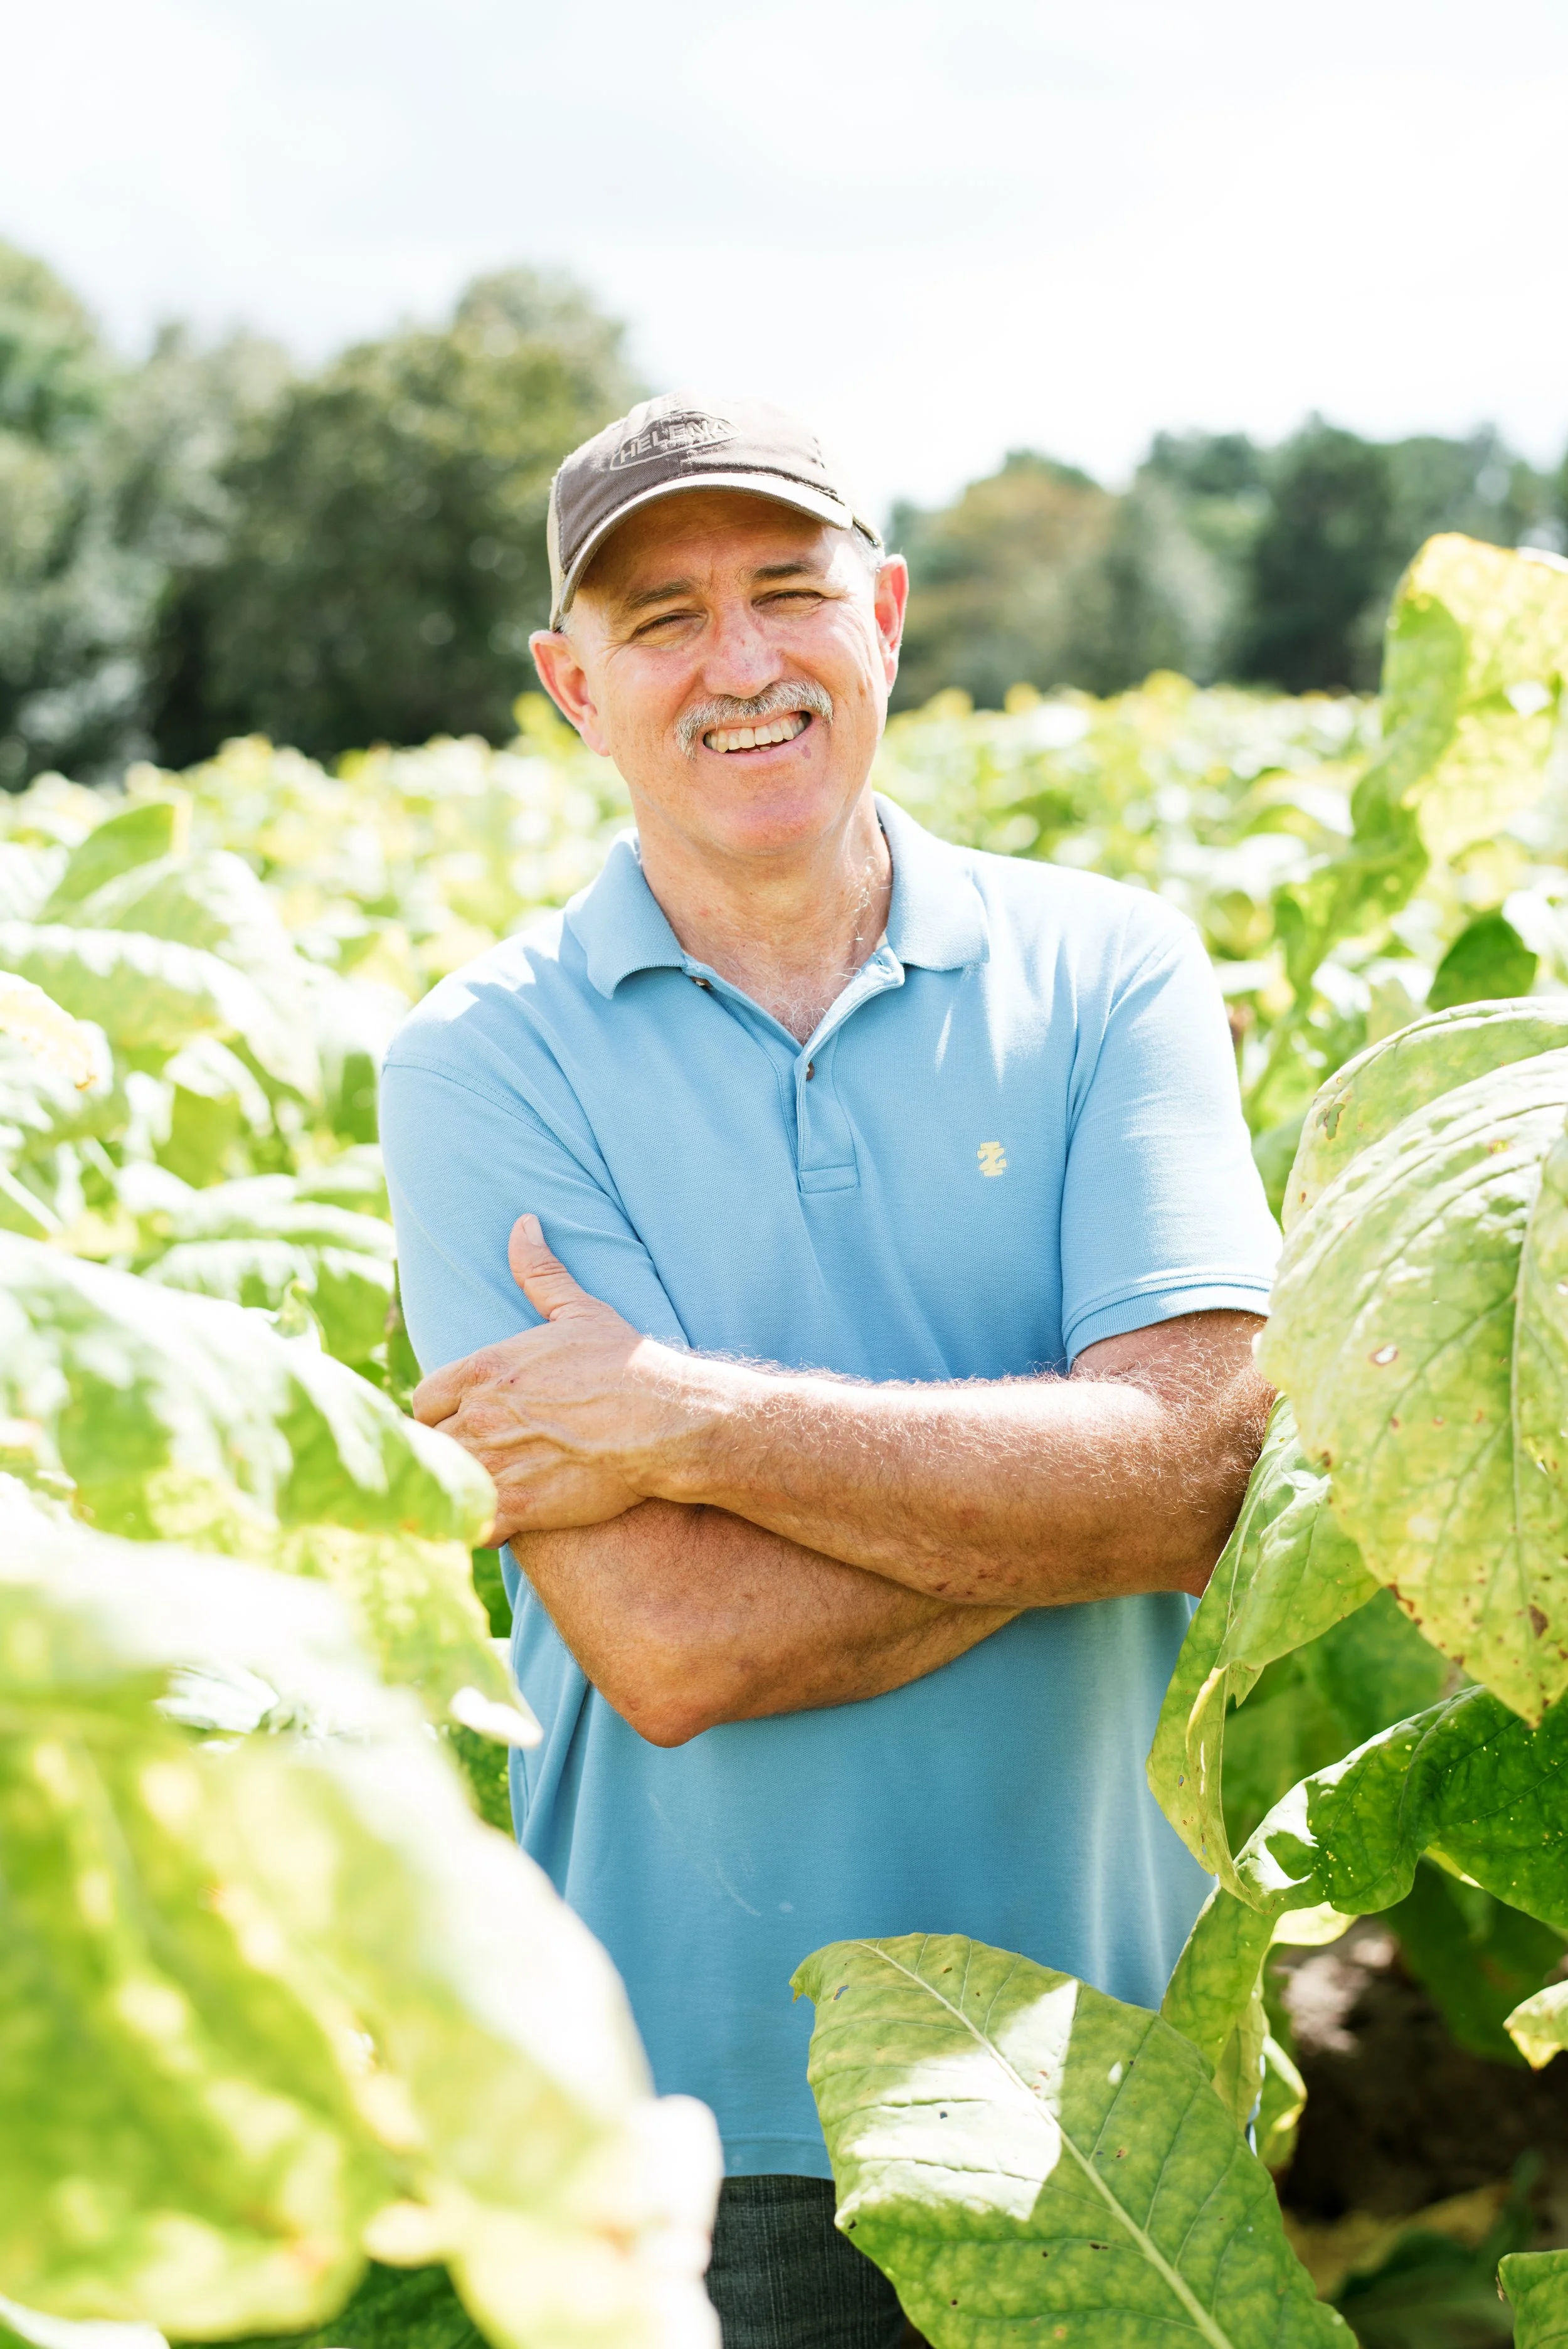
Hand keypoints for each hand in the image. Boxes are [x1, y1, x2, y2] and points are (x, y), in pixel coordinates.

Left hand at [411, 1215, 704, 1541]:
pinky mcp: (518, 1506)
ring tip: (482, 1494)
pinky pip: (470, 1526)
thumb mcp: (581, 1310)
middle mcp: (478, 1416)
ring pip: (446, 1484)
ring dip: (461, 1488)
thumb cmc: (627, 1365)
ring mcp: (495, 1463)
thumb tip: (523, 1224)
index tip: (460, 1424)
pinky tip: (497, 1525)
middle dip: (449, 1453)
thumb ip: (541, 1272)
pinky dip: (478, 1528)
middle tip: (475, 1461)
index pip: (423, 1400)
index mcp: (484, 1370)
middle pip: (429, 1444)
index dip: (438, 1415)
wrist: (666, 1422)